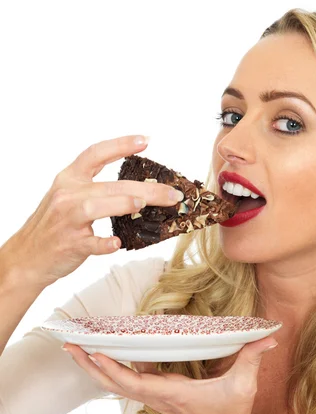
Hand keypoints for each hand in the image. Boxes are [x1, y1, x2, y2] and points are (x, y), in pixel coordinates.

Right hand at [3, 134, 178, 288]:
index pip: (96, 154)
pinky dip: (105, 244)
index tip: (145, 141)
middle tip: (172, 194)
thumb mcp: (67, 198)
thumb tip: (138, 193)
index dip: (121, 145)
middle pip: (111, 185)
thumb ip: (96, 190)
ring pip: (97, 207)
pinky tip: (117, 245)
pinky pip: (91, 243)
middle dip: (146, 189)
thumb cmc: (54, 227)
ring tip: (143, 205)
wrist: (28, 256)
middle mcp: (67, 195)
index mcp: (69, 179)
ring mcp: (68, 220)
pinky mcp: (70, 245)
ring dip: (122, 205)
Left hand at [62, 337, 277, 413]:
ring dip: (95, 367)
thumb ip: (252, 358)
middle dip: (89, 364)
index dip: (112, 368)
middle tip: (69, 344)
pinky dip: (113, 368)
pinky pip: (128, 381)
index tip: (93, 352)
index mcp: (171, 393)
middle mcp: (156, 395)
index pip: (133, 382)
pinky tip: (108, 354)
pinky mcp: (158, 395)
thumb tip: (268, 336)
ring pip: (116, 383)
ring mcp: (154, 396)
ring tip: (77, 347)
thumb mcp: (243, 386)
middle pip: (113, 382)